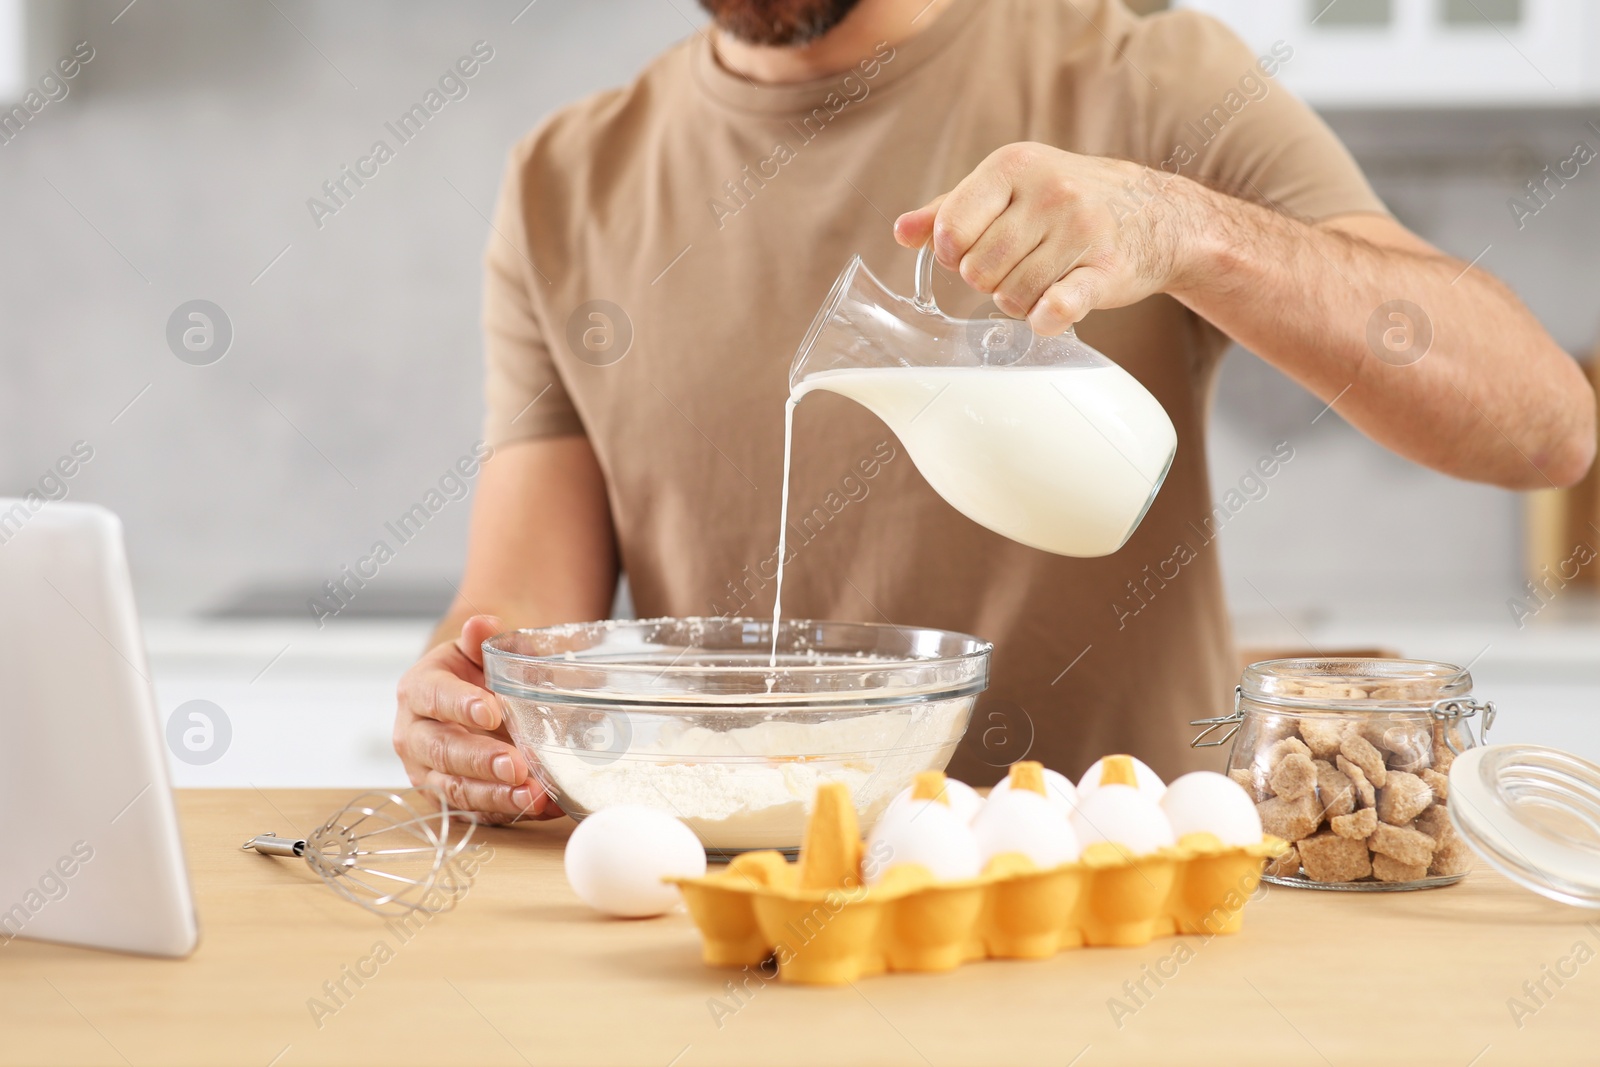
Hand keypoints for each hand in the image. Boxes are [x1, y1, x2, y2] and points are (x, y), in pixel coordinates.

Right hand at [393, 614, 559, 823]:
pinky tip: (544, 806)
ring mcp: (429, 773)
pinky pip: (476, 813)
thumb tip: (482, 623)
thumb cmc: (477, 674)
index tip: (492, 711)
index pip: (433, 697)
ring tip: (534, 795)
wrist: (477, 699)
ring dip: (496, 795)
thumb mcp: (478, 652)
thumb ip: (481, 640)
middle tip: (516, 764)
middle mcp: (414, 735)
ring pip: (456, 790)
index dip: (460, 704)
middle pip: (441, 750)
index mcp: (418, 690)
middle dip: (479, 760)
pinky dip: (509, 811)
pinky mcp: (450, 800)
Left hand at [894, 142, 1197, 335]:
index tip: (971, 252)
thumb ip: (952, 209)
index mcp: (1013, 166)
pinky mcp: (1107, 270)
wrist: (1157, 213)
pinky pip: (1059, 305)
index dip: (953, 253)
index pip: (951, 229)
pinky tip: (1049, 314)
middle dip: (988, 281)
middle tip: (1014, 268)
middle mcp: (1049, 192)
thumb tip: (901, 232)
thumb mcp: (1009, 187)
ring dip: (1017, 302)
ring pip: (1010, 296)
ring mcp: (1082, 230)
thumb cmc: (1068, 201)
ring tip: (1039, 281)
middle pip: (977, 270)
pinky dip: (1047, 318)